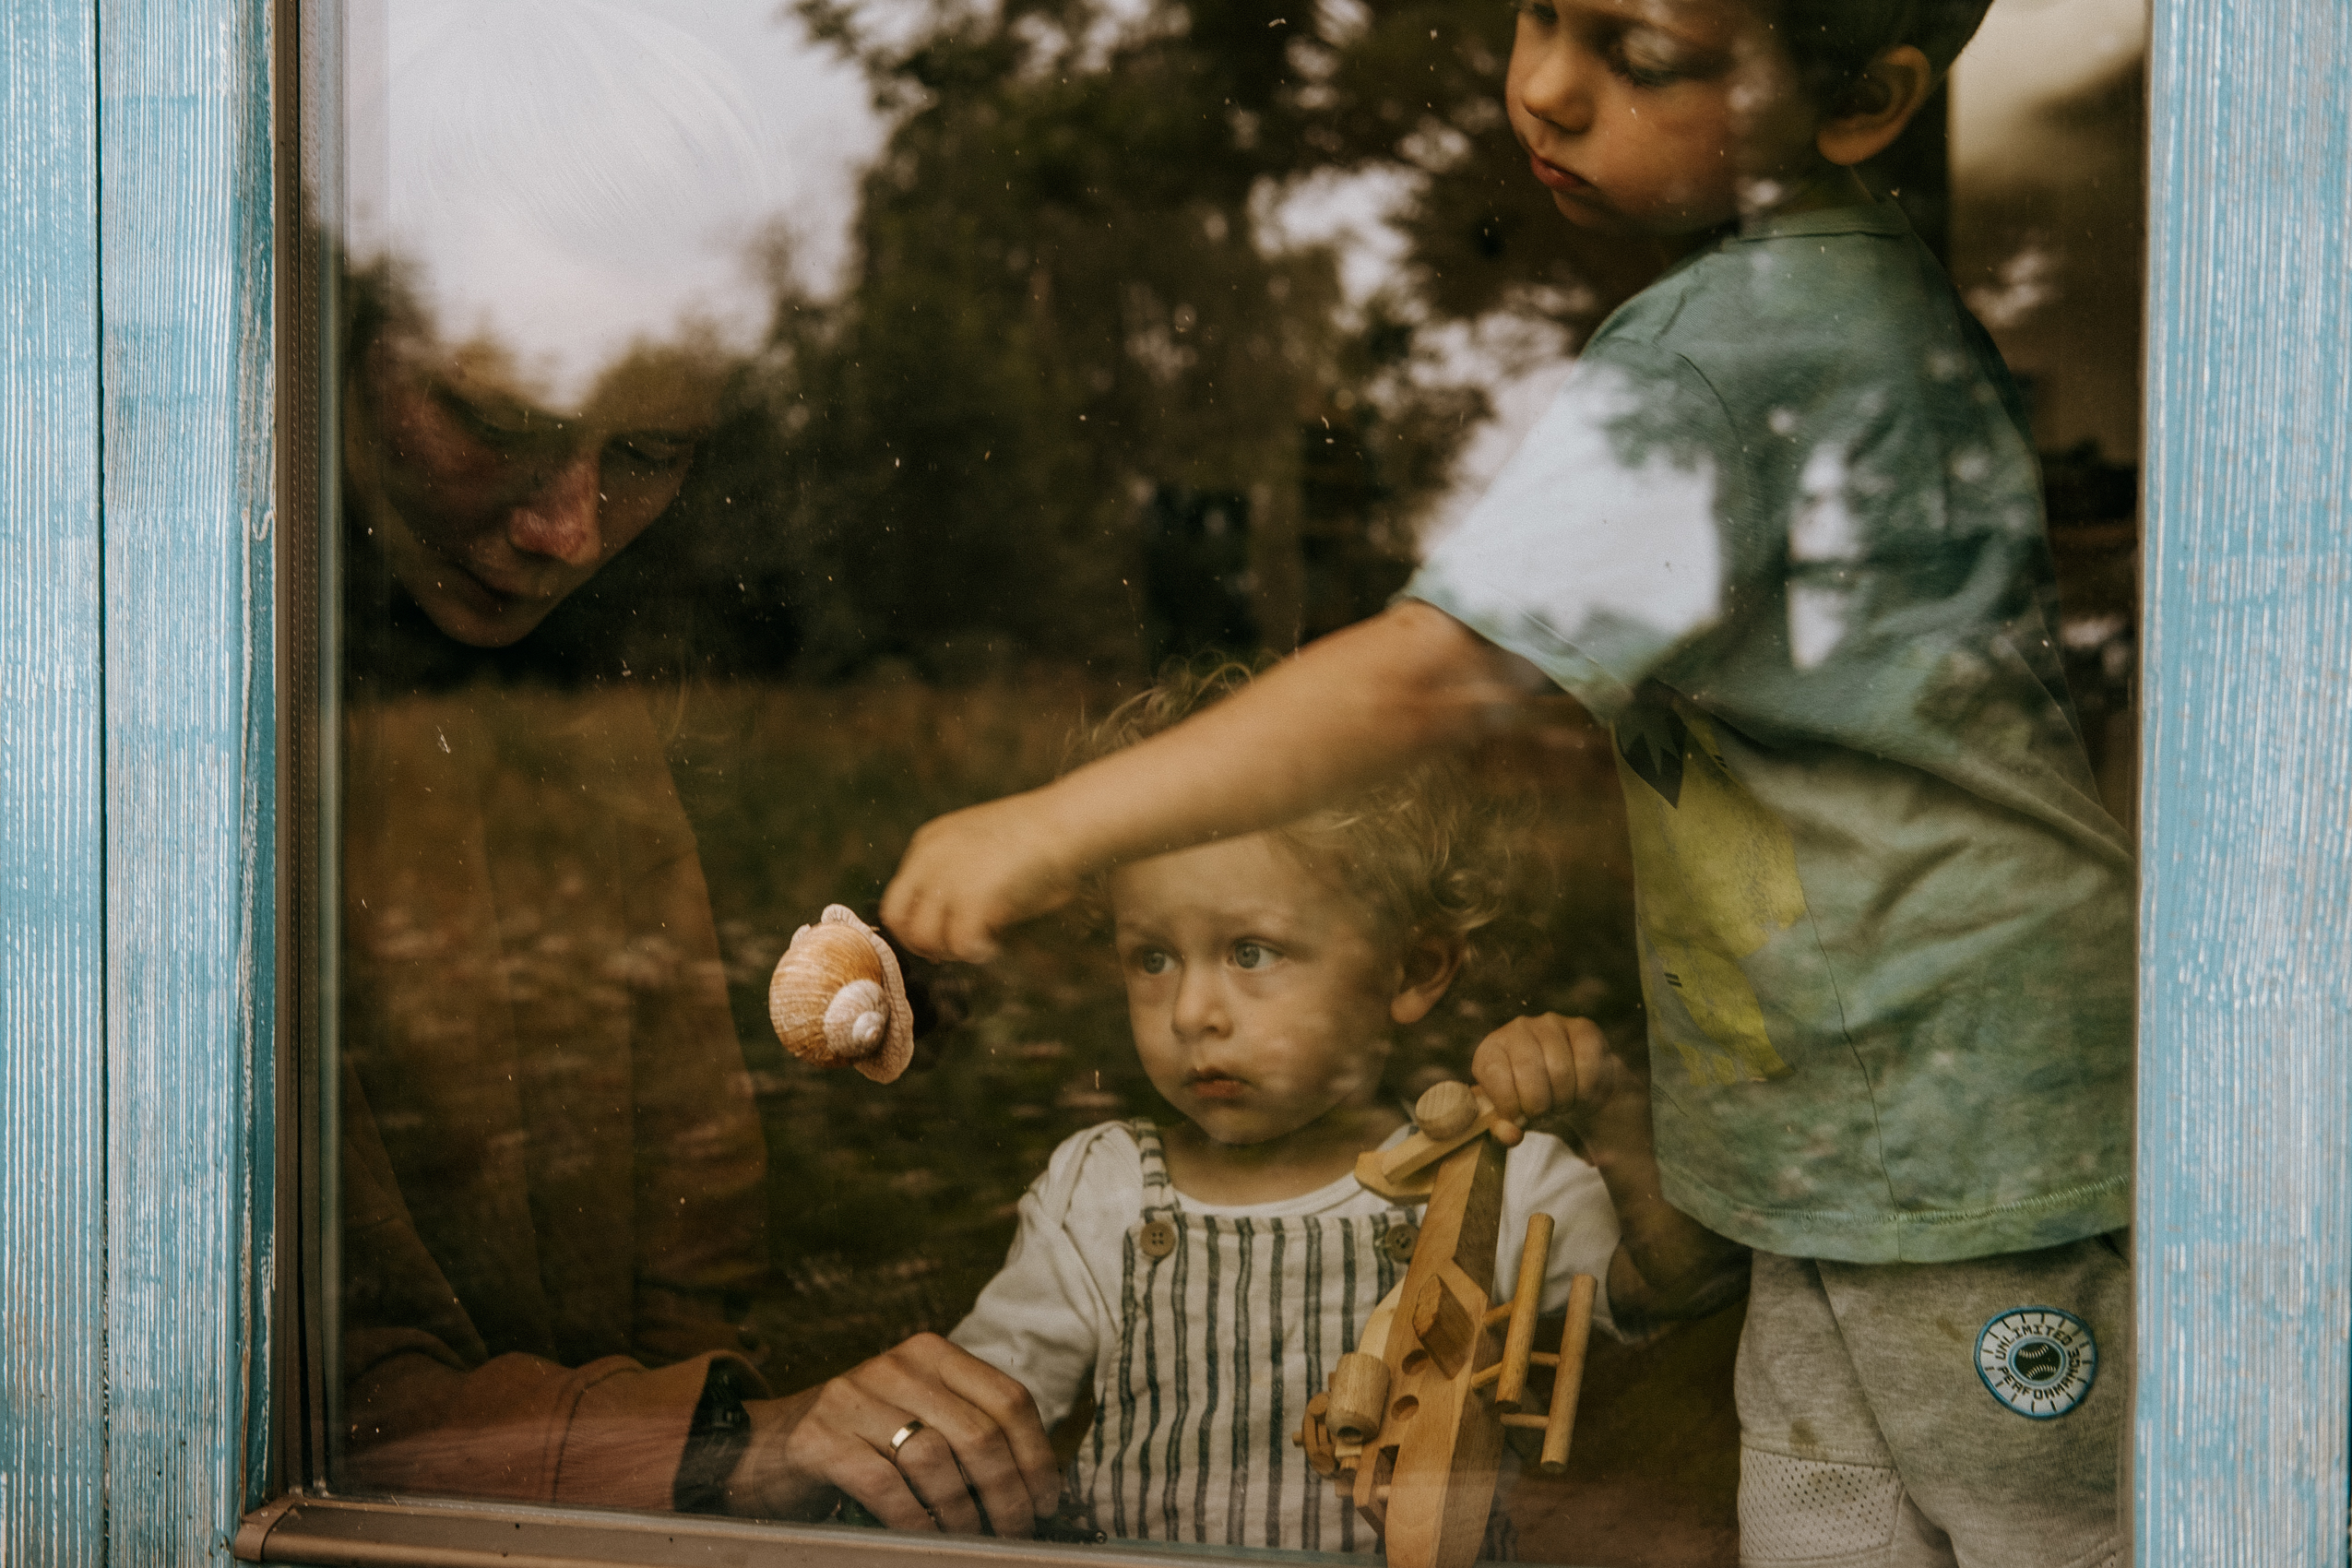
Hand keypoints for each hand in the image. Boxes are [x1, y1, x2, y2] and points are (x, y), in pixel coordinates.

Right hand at [724, 1333, 1059, 1534]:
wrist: (763, 1446)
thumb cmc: (861, 1441)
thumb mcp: (918, 1416)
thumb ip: (967, 1431)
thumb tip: (1032, 1488)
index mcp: (933, 1353)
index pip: (1010, 1398)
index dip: (1037, 1457)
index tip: (1046, 1502)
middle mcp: (897, 1365)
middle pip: (980, 1433)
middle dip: (1007, 1494)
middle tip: (1014, 1532)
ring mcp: (853, 1397)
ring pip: (936, 1460)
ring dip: (962, 1513)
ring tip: (969, 1539)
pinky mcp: (819, 1437)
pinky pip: (884, 1485)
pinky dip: (913, 1520)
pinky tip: (924, 1539)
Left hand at [882, 792, 1082, 962]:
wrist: (1069, 821)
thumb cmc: (1041, 836)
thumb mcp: (984, 851)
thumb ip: (960, 880)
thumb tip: (954, 926)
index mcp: (928, 843)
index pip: (899, 896)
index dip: (918, 923)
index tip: (942, 936)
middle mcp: (928, 859)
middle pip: (897, 918)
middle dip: (922, 942)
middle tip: (953, 951)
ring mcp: (947, 879)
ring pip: (924, 937)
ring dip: (950, 950)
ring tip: (980, 946)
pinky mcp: (972, 899)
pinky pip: (960, 944)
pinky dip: (976, 952)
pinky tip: (994, 946)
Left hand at [1472, 1013, 1620, 1134]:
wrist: (1567, 1091)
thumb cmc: (1530, 1103)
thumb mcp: (1511, 1119)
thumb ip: (1503, 1130)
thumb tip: (1511, 1135)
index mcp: (1490, 1051)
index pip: (1496, 1075)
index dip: (1510, 1105)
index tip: (1520, 1118)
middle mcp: (1517, 1029)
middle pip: (1529, 1072)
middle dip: (1541, 1105)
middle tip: (1547, 1113)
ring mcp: (1550, 1024)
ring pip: (1560, 1069)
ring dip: (1565, 1099)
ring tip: (1563, 1103)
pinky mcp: (1582, 1027)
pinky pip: (1588, 1061)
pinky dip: (1588, 1088)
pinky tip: (1582, 1094)